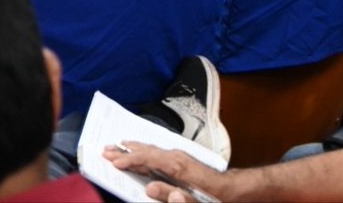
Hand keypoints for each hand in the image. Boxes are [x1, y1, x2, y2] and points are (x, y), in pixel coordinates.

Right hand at [103, 142, 218, 202]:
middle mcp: (178, 157)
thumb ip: (174, 196)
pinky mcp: (181, 161)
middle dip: (125, 150)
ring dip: (133, 149)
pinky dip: (144, 152)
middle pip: (146, 150)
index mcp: (179, 165)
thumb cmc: (218, 197)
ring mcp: (179, 157)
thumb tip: (149, 188)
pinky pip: (157, 153)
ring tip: (117, 146)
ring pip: (151, 150)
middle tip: (105, 149)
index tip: (113, 161)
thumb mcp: (197, 201)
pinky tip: (140, 153)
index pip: (148, 158)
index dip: (129, 159)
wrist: (236, 191)